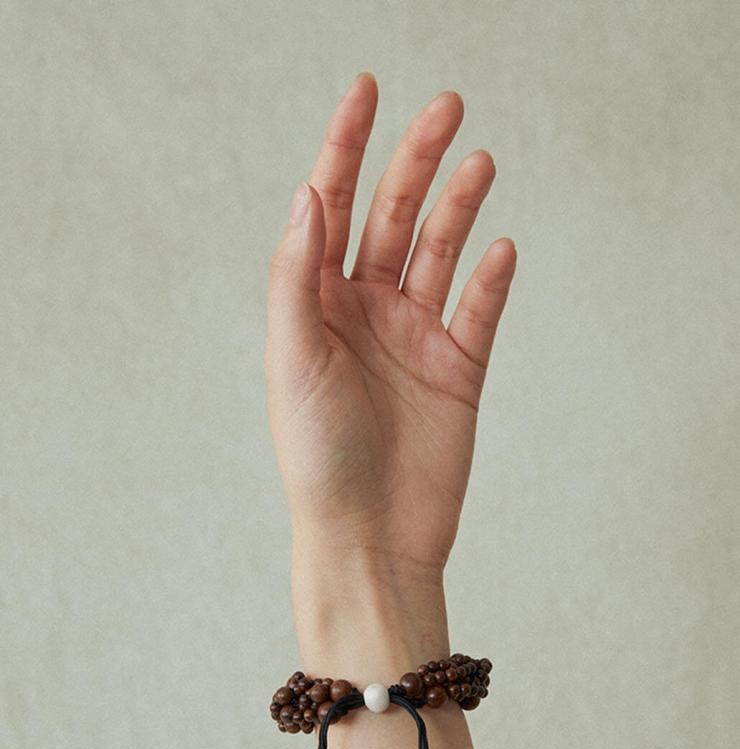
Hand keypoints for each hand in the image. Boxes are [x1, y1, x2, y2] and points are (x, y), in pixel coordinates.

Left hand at [266, 73, 515, 577]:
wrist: (369, 537)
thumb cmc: (317, 457)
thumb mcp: (291, 358)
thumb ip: (296, 275)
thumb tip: (308, 192)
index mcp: (316, 304)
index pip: (329, 208)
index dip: (344, 146)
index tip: (366, 90)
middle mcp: (364, 312)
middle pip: (392, 216)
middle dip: (416, 162)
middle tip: (448, 108)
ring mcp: (414, 338)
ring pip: (440, 253)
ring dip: (459, 207)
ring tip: (479, 162)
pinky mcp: (458, 370)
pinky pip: (480, 310)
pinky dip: (492, 279)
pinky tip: (502, 249)